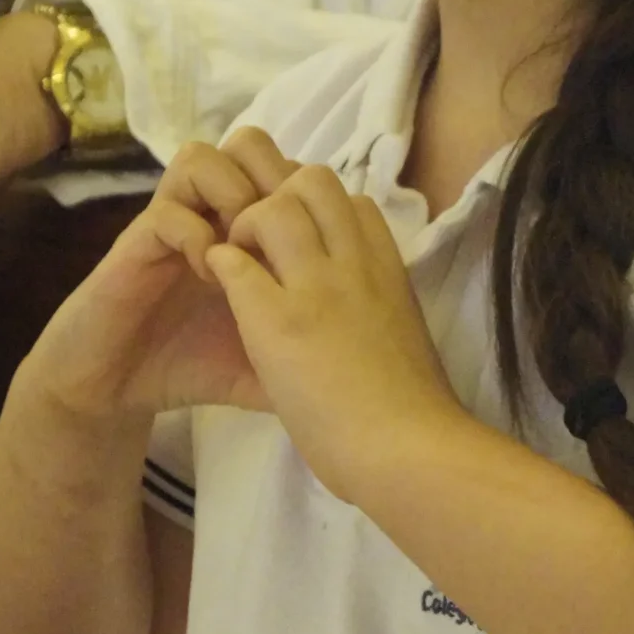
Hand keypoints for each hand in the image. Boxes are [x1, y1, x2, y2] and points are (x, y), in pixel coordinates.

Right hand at [19, 131, 297, 423]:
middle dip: (273, 180)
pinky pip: (166, 211)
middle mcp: (211, 214)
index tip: (322, 244)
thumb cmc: (192, 365)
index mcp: (249, 231)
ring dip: (232, 197)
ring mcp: (173, 224)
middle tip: (283, 235)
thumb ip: (309, 347)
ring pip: (202, 156)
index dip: (310, 196)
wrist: (116, 387)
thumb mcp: (267, 364)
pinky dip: (194, 234)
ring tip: (245, 250)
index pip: (290, 172)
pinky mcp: (135, 246)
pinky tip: (210, 275)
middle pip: (251, 145)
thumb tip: (368, 364)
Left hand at [204, 164, 462, 500]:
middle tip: (264, 249)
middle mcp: (354, 263)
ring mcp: (315, 287)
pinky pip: (232, 262)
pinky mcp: (275, 319)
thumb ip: (383, 307)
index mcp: (390, 269)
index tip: (307, 248)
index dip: (322, 215)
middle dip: (280, 199)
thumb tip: (369, 314)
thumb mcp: (406, 336)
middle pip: (312, 182)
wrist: (407, 452)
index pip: (355, 202)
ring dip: (246, 226)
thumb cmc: (415, 412)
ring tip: (241, 266)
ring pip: (272, 206)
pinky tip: (218, 291)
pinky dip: (219, 265)